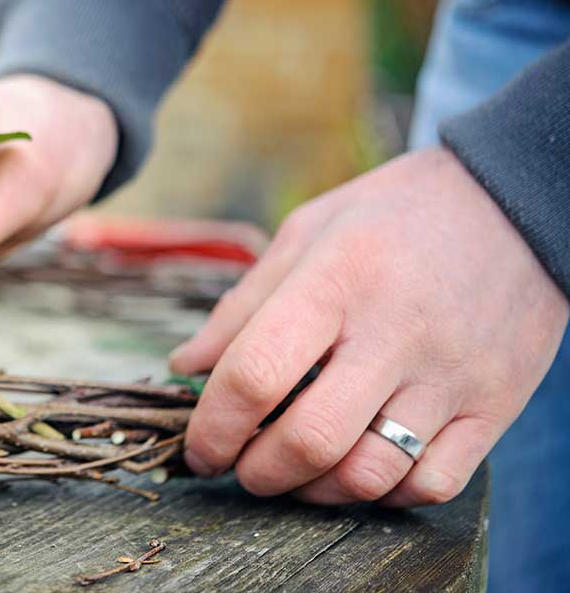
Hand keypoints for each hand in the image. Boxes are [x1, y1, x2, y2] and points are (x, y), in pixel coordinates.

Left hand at [170, 147, 568, 505]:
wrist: (514, 204)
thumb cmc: (393, 216)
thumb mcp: (308, 232)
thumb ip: (243, 305)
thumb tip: (185, 367)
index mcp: (337, 279)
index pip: (256, 373)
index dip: (214, 426)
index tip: (200, 448)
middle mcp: (396, 332)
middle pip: (310, 439)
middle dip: (257, 472)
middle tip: (240, 468)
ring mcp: (451, 375)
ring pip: (369, 474)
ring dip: (313, 491)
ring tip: (292, 474)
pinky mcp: (496, 404)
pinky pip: (432, 484)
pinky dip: (383, 495)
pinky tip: (358, 470)